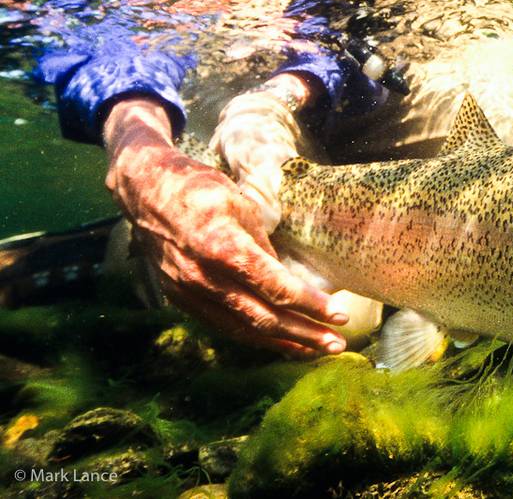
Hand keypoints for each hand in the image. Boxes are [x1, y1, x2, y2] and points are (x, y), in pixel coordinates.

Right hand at [104, 97, 346, 356]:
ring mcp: (190, 294)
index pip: (276, 288)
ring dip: (284, 343)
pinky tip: (280, 341)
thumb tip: (288, 281)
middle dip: (305, 334)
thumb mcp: (242, 206)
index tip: (339, 315)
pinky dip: (255, 338)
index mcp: (223, 248)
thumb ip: (264, 247)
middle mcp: (205, 278)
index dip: (311, 306)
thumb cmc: (200, 190)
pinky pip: (225, 327)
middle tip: (337, 345)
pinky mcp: (182, 301)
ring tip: (316, 350)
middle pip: (264, 318)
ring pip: (244, 330)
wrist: (145, 193)